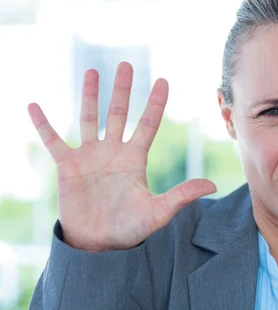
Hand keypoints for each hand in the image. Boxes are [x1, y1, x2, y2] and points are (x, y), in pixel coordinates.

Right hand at [28, 63, 215, 250]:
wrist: (99, 245)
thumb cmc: (130, 229)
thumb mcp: (158, 212)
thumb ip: (182, 196)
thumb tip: (212, 186)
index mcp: (135, 159)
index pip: (148, 124)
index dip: (155, 103)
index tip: (163, 81)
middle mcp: (113, 152)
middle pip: (119, 113)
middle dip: (122, 90)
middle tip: (126, 64)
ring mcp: (89, 157)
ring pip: (89, 119)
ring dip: (89, 96)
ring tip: (91, 71)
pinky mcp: (67, 167)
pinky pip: (53, 141)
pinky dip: (43, 125)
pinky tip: (34, 106)